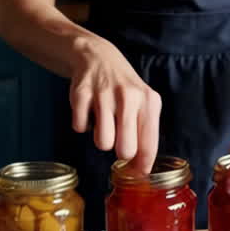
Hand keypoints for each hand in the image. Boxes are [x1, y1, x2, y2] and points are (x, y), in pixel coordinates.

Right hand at [70, 35, 160, 173]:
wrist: (98, 57)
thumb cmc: (124, 90)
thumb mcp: (143, 104)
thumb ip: (144, 133)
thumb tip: (140, 170)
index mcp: (149, 101)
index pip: (149, 146)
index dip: (141, 166)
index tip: (137, 173)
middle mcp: (129, 96)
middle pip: (125, 150)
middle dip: (120, 153)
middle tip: (118, 140)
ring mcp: (104, 94)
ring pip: (103, 142)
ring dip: (101, 139)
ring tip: (104, 123)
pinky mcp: (81, 93)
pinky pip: (80, 128)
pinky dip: (83, 125)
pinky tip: (89, 111)